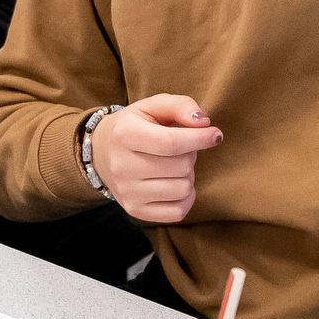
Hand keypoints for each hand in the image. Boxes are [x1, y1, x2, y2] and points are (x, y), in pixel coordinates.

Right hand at [88, 94, 219, 223]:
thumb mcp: (154, 106)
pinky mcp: (135, 211)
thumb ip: (181, 106)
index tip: (215, 135)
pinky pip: (178, 212)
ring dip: (187, 175)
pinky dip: (185, 197)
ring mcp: (127, 192)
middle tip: (180, 149)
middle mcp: (122, 166)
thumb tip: (204, 123)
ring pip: (183, 189)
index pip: (170, 142)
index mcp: (125, 134)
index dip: (200, 139)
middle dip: (190, 154)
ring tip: (174, 165)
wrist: (103, 152)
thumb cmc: (137, 125)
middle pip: (181, 166)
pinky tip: (175, 183)